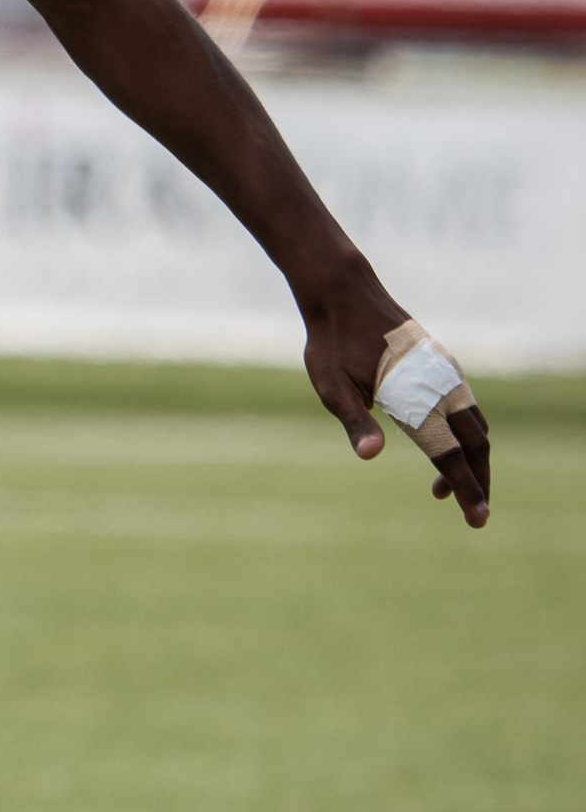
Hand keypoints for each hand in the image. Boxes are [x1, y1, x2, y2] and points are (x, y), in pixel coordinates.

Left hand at [299, 269, 490, 527]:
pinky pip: (467, 407)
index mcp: (413, 396)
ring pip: (475, 425)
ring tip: (447, 488)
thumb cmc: (331, 342)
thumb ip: (355, 421)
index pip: (450, 454)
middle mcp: (438, 384)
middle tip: (474, 515)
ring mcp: (444, 373)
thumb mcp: (332, 386)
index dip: (467, 488)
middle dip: (479, 481)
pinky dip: (466, 434)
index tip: (478, 519)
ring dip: (471, 459)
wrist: (344, 292)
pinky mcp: (441, 365)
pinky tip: (445, 446)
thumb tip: (370, 455)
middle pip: (475, 444)